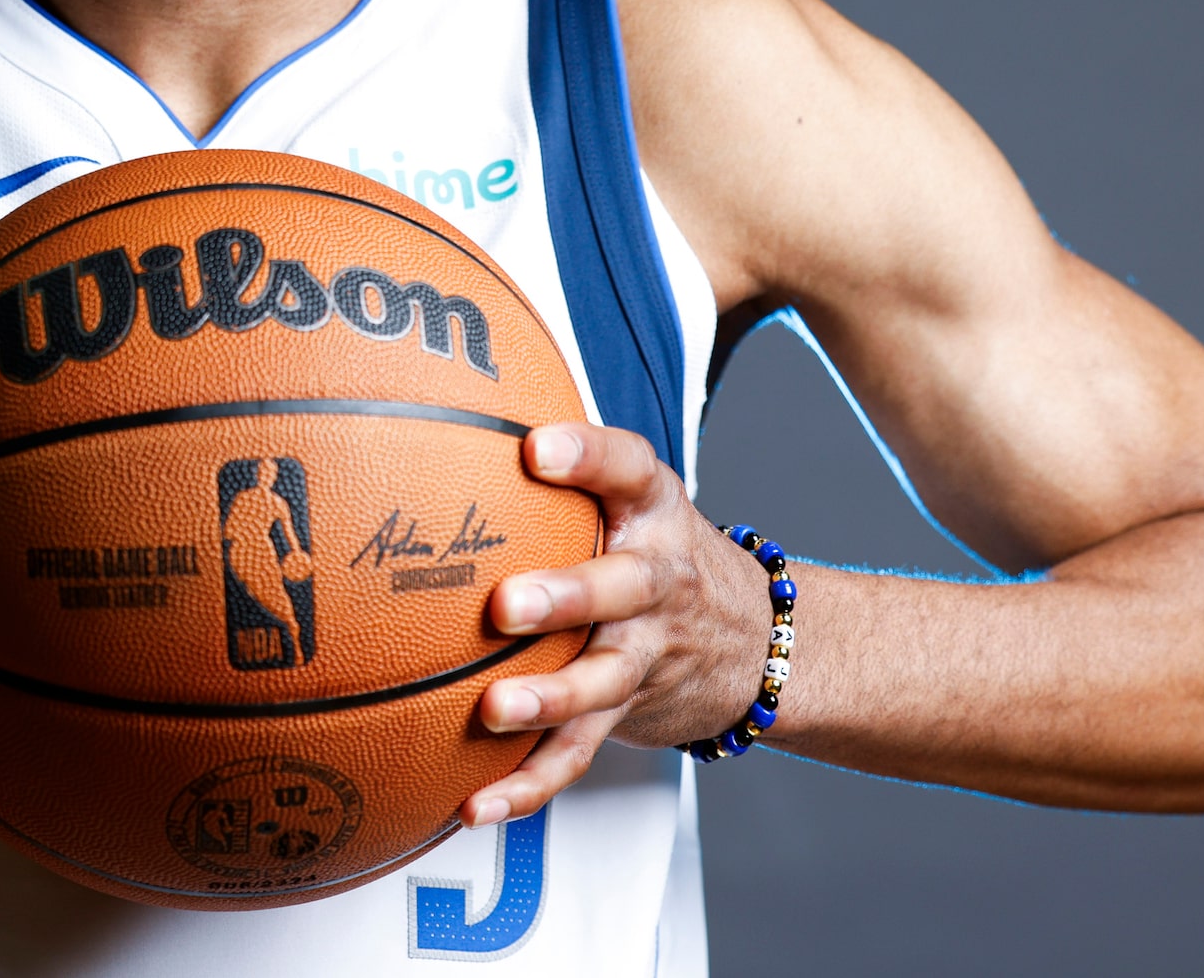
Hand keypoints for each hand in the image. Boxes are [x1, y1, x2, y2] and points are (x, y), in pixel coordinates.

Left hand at [459, 423, 773, 824]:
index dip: (587, 454)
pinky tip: (475, 803)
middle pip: (619, 588)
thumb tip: (443, 400)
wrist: (760, 640)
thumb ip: (567, 456)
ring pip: (600, 681)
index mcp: (651, 510)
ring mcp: (644, 652)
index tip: (539, 447)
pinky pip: (576, 753)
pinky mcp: (626, 713)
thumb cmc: (659, 548)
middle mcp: (655, 580)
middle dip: (565, 597)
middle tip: (507, 603)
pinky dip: (527, 785)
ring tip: (493, 710)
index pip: (627, 467)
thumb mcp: (633, 488)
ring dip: (548, 700)